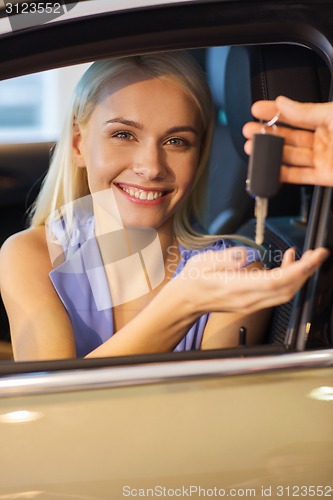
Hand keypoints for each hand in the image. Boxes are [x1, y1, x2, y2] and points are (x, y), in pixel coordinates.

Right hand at [177, 246, 328, 314]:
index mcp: (236, 287)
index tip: (311, 258)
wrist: (186, 301)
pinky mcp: (253, 303)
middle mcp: (248, 299)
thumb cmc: (194, 280)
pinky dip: (289, 280)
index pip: (274, 281)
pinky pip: (277, 294)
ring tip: (307, 257)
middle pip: (286, 289)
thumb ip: (226, 258)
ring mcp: (251, 303)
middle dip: (307, 272)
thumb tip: (245, 254)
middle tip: (318, 253)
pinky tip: (288, 264)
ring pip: (285, 293)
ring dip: (300, 276)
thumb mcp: (204, 262)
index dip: (297, 270)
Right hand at [243, 96, 332, 186]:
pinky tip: (270, 169)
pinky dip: (282, 174)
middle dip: (266, 133)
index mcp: (327, 120)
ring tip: (253, 148)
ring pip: (290, 156)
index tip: (257, 110)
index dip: (275, 112)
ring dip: (269, 153)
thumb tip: (283, 103)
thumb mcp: (332, 113)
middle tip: (249, 130)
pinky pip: (299, 176)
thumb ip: (307, 110)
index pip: (295, 115)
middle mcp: (324, 139)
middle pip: (288, 137)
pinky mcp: (324, 176)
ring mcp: (323, 159)